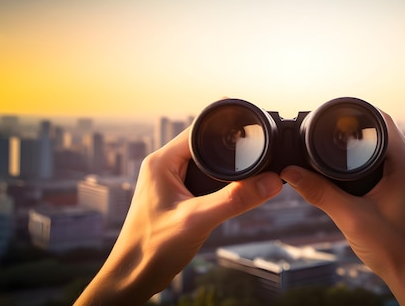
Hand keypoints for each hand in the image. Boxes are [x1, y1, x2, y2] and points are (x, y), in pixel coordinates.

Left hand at [74, 127, 282, 305]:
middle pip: (205, 145)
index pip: (199, 130)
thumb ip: (235, 200)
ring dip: (224, 169)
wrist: (134, 277)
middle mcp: (163, 166)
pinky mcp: (176, 196)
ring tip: (248, 175)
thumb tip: (270, 182)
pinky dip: (219, 184)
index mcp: (161, 161)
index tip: (252, 130)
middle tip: (256, 156)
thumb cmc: (151, 248)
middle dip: (230, 150)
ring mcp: (169, 182)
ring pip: (205, 164)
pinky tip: (232, 194)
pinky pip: (203, 180)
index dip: (226, 127)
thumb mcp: (198, 219)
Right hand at [281, 111, 404, 305]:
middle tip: (328, 127)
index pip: (383, 121)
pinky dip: (363, 159)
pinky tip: (345, 167)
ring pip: (381, 147)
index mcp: (404, 165)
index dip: (358, 113)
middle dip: (355, 126)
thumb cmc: (393, 247)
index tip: (333, 113)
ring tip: (333, 142)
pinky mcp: (400, 189)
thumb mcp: (350, 217)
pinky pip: (381, 163)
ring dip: (360, 142)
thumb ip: (319, 193)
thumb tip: (291, 173)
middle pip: (381, 131)